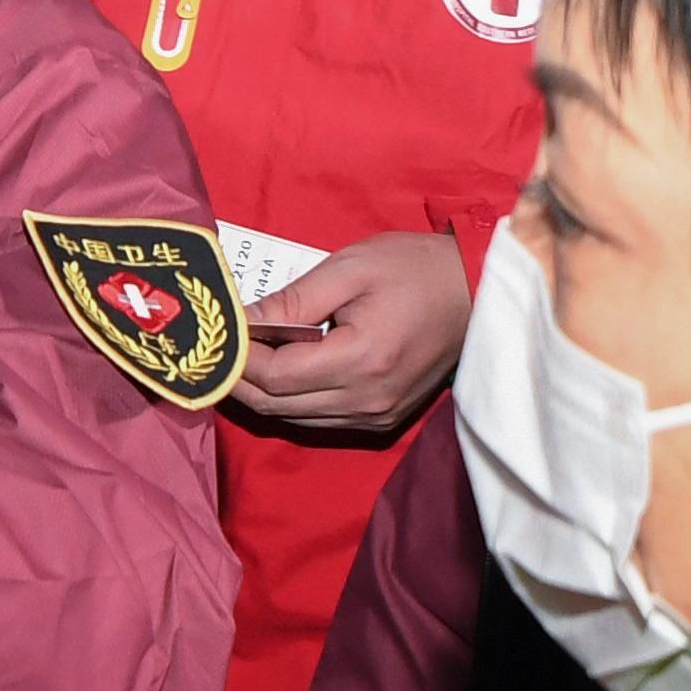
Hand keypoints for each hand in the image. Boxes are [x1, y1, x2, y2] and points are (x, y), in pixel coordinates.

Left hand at [234, 231, 475, 433]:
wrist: (478, 293)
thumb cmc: (415, 269)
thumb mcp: (350, 268)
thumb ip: (292, 301)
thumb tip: (241, 321)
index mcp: (360, 360)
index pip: (276, 377)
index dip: (237, 360)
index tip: (213, 335)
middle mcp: (367, 400)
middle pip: (278, 407)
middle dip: (238, 380)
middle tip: (211, 351)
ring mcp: (377, 416)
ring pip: (295, 421)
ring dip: (261, 394)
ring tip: (237, 360)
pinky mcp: (384, 420)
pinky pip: (320, 422)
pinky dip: (291, 402)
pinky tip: (278, 373)